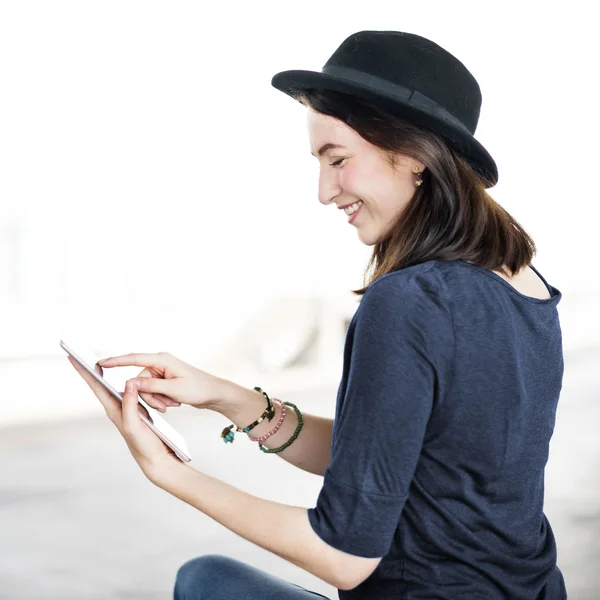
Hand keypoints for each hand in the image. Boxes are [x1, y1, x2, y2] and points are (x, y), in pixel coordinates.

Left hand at [67, 357, 176, 477]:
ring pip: (116, 388)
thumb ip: (130, 404)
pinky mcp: (137, 411)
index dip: (84, 372)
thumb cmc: (143, 444)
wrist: (155, 458)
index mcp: (113, 410)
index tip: (73, 359)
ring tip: (97, 364)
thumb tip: (128, 382)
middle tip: (78, 356)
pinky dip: (129, 383)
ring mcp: (127, 409)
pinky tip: (129, 380)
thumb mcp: (134, 424)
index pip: (96, 386)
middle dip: (90, 371)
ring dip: (106, 376)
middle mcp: (117, 408)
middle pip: (101, 385)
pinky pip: (131, 393)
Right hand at [97, 351, 227, 412]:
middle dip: (150, 396)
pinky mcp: (164, 380)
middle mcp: (160, 363)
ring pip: (145, 389)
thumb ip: (151, 386)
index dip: (116, 361)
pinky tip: (174, 402)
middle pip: (139, 380)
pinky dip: (161, 399)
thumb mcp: (174, 389)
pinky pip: (153, 391)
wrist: (213, 393)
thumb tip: (130, 382)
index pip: (134, 358)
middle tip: (166, 406)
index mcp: (162, 360)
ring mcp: (162, 371)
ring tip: (172, 404)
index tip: (100, 363)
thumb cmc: (198, 388)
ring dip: (157, 399)